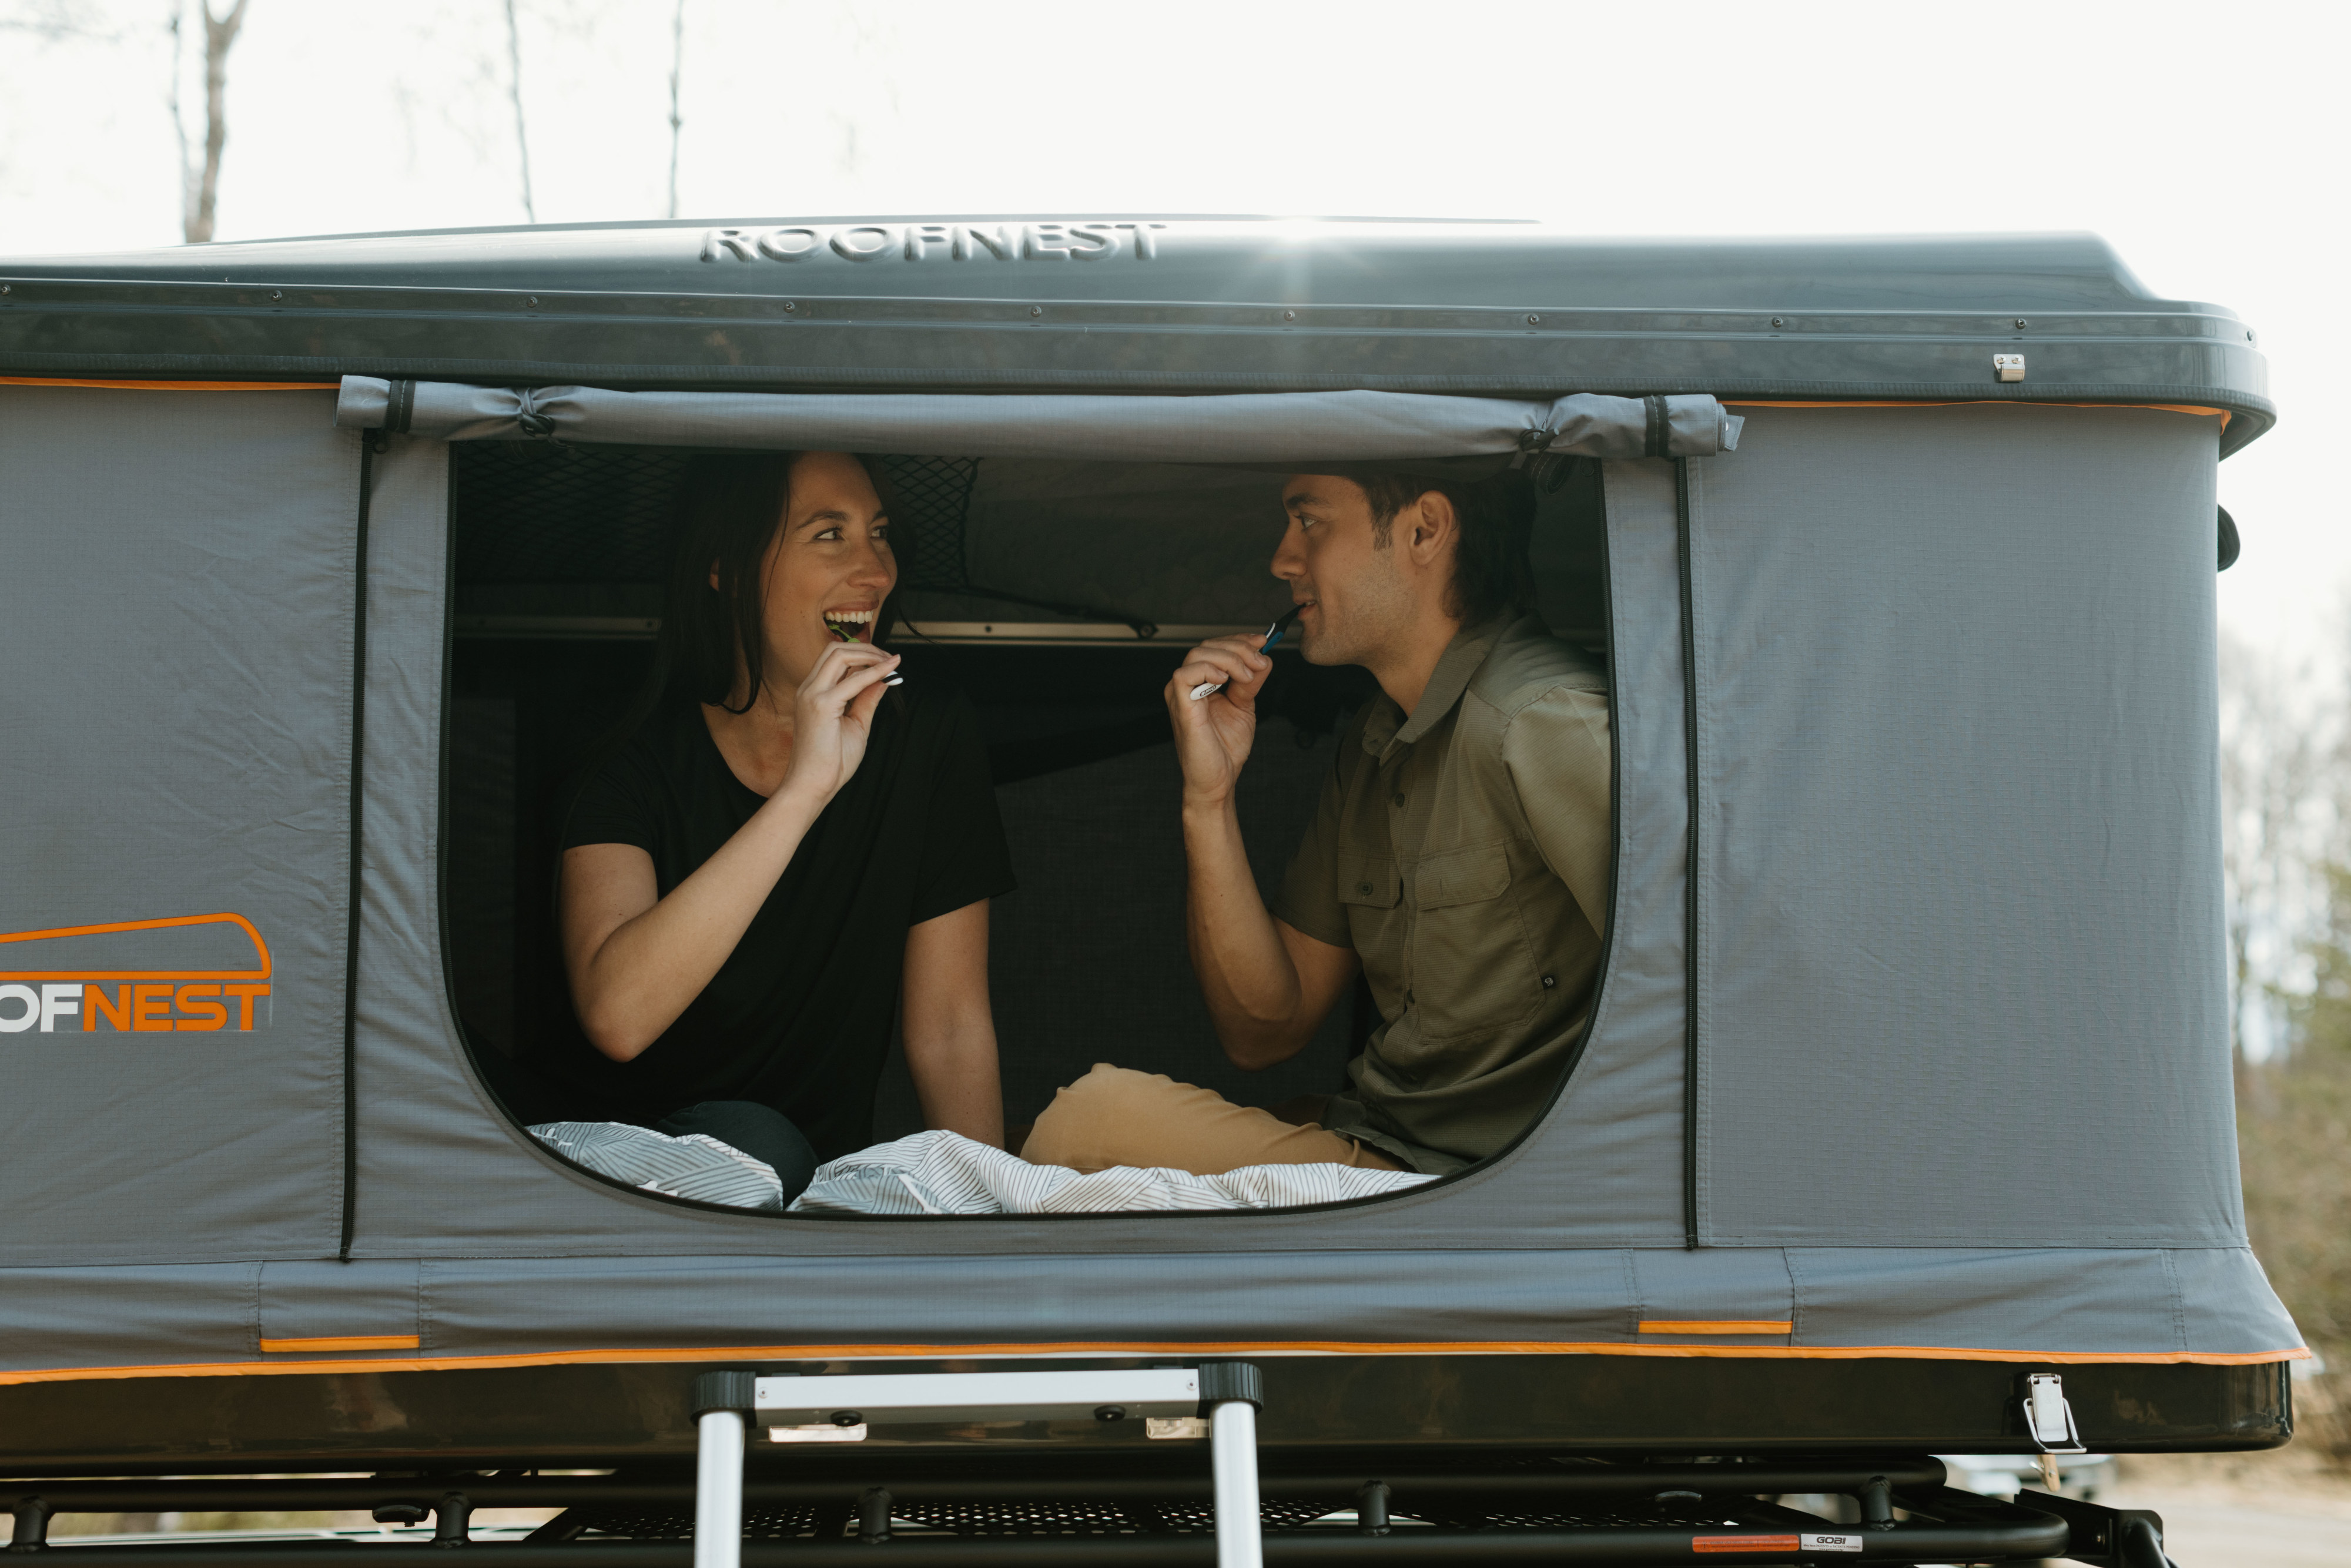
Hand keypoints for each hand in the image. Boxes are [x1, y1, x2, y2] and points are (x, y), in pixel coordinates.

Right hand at [780, 642, 899, 806]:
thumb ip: (867, 700)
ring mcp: (812, 695)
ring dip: (869, 655)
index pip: (834, 659)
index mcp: (813, 693)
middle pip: (835, 650)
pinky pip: (852, 680)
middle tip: (889, 657)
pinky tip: (890, 671)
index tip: (886, 660)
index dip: (862, 655)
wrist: (813, 785)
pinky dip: (874, 672)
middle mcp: (809, 689)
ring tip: (890, 662)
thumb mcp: (856, 724)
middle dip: (866, 648)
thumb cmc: (831, 761)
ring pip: (839, 655)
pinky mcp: (821, 706)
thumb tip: (883, 679)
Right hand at [1165, 633, 1271, 807]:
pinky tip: (1224, 681)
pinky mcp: (1180, 706)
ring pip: (1198, 654)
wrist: (1218, 780)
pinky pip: (1185, 674)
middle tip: (1260, 661)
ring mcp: (1180, 694)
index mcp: (1200, 684)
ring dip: (1229, 659)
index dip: (1239, 641)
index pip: (1215, 648)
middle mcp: (1188, 686)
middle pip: (1207, 646)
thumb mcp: (1244, 706)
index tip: (1262, 642)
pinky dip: (1207, 670)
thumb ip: (1251, 682)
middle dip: (1239, 648)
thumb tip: (1263, 658)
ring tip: (1247, 676)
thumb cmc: (1225, 749)